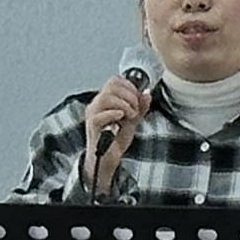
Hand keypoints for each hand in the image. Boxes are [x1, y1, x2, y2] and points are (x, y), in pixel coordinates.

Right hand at [80, 78, 150, 193]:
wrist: (108, 159)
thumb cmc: (116, 139)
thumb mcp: (133, 120)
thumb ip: (140, 107)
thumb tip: (147, 93)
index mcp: (105, 100)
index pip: (114, 81)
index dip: (129, 86)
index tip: (138, 99)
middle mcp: (97, 104)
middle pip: (111, 85)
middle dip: (129, 95)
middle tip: (135, 109)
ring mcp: (93, 114)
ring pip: (106, 97)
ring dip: (124, 104)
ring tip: (130, 116)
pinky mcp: (92, 125)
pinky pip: (100, 114)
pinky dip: (114, 114)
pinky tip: (122, 118)